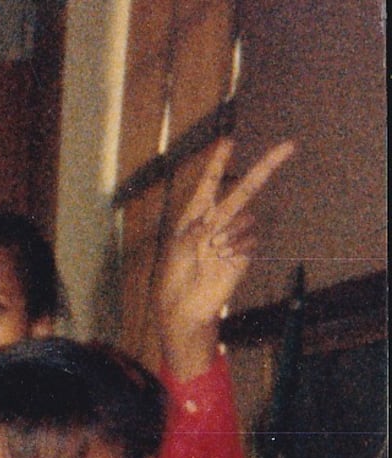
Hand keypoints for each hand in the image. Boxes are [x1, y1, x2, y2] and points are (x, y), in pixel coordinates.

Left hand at [157, 139, 294, 379]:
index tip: (229, 141)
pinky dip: (238, 246)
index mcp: (195, 216)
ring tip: (214, 250)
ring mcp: (233, 236)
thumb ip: (194, 230)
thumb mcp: (178, 249)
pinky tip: (224, 258)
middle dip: (265, 168)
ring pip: (247, 217)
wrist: (186, 308)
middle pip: (244, 190)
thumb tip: (212, 220)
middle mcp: (217, 222)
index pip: (210, 183)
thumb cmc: (175, 279)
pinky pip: (250, 239)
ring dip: (232, 231)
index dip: (219, 162)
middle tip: (289, 146)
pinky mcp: (245, 253)